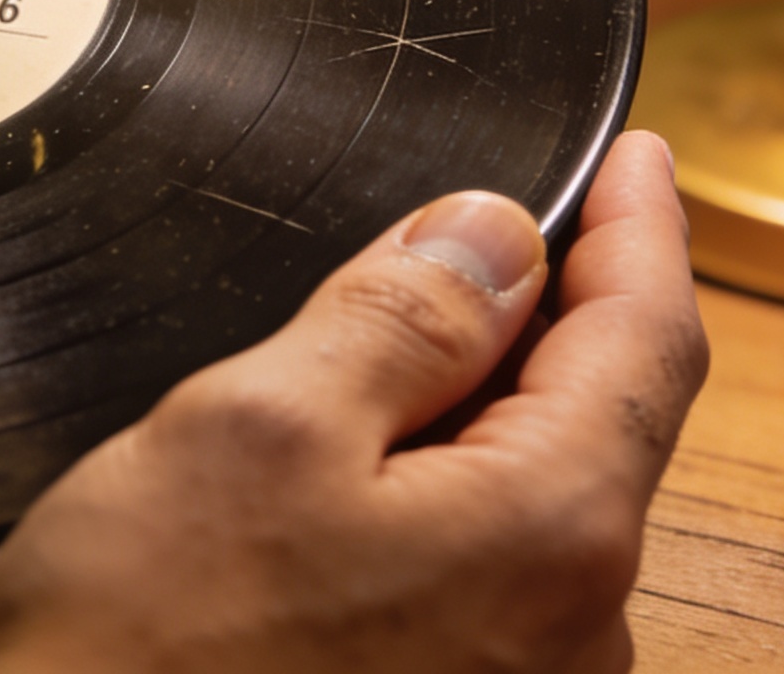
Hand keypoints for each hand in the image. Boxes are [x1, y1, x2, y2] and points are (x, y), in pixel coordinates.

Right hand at [0, 131, 707, 673]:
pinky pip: (479, 571)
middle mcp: (566, 636)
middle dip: (544, 313)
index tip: (640, 158)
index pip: (647, 341)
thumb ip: (397, 317)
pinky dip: (439, 492)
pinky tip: (345, 479)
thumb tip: (495, 236)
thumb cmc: (136, 658)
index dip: (644, 228)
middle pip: (596, 420)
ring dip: (474, 410)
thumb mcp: (254, 426)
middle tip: (466, 228)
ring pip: (529, 496)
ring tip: (362, 361)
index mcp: (548, 537)